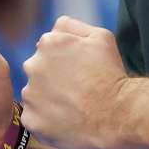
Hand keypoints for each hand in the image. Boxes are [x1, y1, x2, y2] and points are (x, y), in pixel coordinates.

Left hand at [21, 16, 132, 148]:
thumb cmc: (111, 74)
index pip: (48, 50)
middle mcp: (33, 66)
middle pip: (38, 71)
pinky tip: (66, 122)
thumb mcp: (101, 37)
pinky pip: (34, 118)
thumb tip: (53, 30)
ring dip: (49, 100)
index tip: (80, 72)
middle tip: (77, 91)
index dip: (65, 62)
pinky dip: (46, 121)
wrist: (118, 114)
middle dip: (52, 79)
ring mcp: (30, 94)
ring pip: (34, 95)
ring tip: (73, 108)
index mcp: (48, 43)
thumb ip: (72, 27)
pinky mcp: (31, 120)